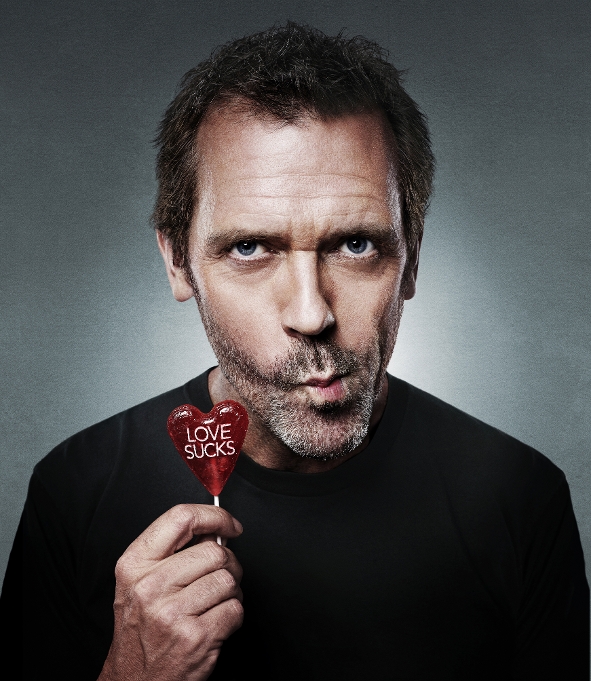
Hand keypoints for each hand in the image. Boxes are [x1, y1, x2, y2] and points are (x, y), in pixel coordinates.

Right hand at [98, 504, 243, 680]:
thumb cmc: (142, 629)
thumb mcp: (139, 582)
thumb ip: (171, 551)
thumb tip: (214, 529)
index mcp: (134, 564)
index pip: (181, 517)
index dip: (214, 516)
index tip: (230, 525)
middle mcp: (150, 586)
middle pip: (214, 551)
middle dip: (227, 563)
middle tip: (218, 578)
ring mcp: (172, 613)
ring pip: (228, 579)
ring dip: (230, 592)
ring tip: (212, 604)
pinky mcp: (195, 637)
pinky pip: (235, 608)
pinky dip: (233, 615)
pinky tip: (214, 623)